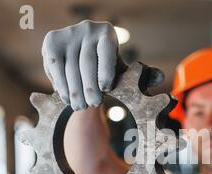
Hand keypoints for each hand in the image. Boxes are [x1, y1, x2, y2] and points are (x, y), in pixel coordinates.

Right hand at [42, 20, 163, 110]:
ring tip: (79, 106)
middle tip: (92, 105)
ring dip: (73, 89)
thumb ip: (141, 75)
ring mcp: (68, 34)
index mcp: (107, 33)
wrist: (81, 54)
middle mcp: (87, 29)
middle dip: (89, 86)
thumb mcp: (122, 71)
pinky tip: (66, 97)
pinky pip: (54, 66)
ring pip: (69, 66)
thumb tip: (160, 77)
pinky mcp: (51, 42)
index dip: (106, 71)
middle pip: (86, 62)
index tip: (106, 90)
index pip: (106, 53)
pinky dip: (60, 83)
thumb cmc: (106, 66)